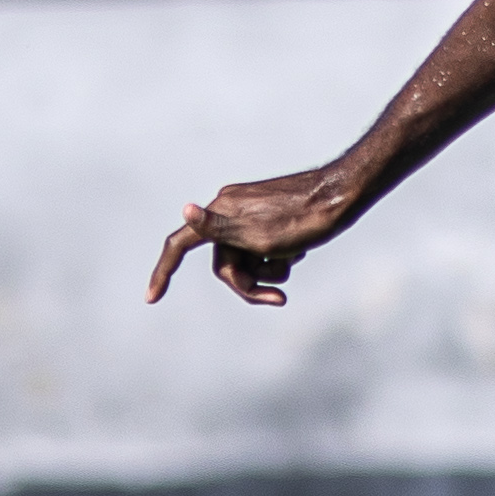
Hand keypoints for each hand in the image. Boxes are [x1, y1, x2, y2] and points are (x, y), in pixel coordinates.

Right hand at [145, 169, 351, 306]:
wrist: (343, 197)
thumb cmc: (302, 218)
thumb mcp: (259, 233)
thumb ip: (218, 228)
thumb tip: (185, 210)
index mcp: (220, 212)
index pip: (180, 245)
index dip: (164, 271)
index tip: (151, 298)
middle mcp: (229, 210)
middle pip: (224, 263)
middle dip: (247, 283)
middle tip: (278, 297)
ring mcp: (250, 214)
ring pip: (246, 259)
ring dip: (267, 271)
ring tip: (294, 261)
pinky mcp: (270, 218)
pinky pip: (263, 250)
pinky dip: (279, 258)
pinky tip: (300, 249)